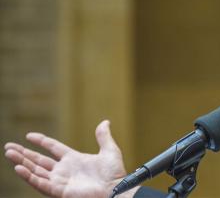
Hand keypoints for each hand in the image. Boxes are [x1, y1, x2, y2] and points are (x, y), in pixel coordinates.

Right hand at [4, 120, 136, 197]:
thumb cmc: (114, 174)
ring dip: (22, 163)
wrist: (116, 189)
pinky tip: (18, 168)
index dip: (41, 141)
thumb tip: (105, 122)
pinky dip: (29, 177)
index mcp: (74, 159)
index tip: (29, 135)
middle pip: (39, 160)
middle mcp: (64, 170)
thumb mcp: (109, 150)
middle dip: (24, 154)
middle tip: (8, 146)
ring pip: (36, 171)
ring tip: (9, 154)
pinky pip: (40, 183)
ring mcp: (61, 181)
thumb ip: (103, 137)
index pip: (53, 148)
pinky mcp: (60, 191)